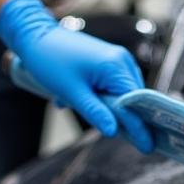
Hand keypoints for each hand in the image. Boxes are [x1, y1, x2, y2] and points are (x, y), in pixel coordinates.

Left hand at [0, 0, 152, 151]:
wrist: (36, 37)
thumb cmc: (50, 62)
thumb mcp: (73, 92)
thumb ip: (96, 112)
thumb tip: (113, 132)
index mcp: (115, 66)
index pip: (136, 103)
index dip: (139, 126)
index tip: (147, 147)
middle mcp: (121, 60)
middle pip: (133, 99)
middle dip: (121, 116)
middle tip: (111, 133)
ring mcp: (117, 58)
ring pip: (123, 93)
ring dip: (108, 105)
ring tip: (79, 103)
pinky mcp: (109, 59)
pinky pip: (114, 84)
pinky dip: (103, 95)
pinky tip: (81, 97)